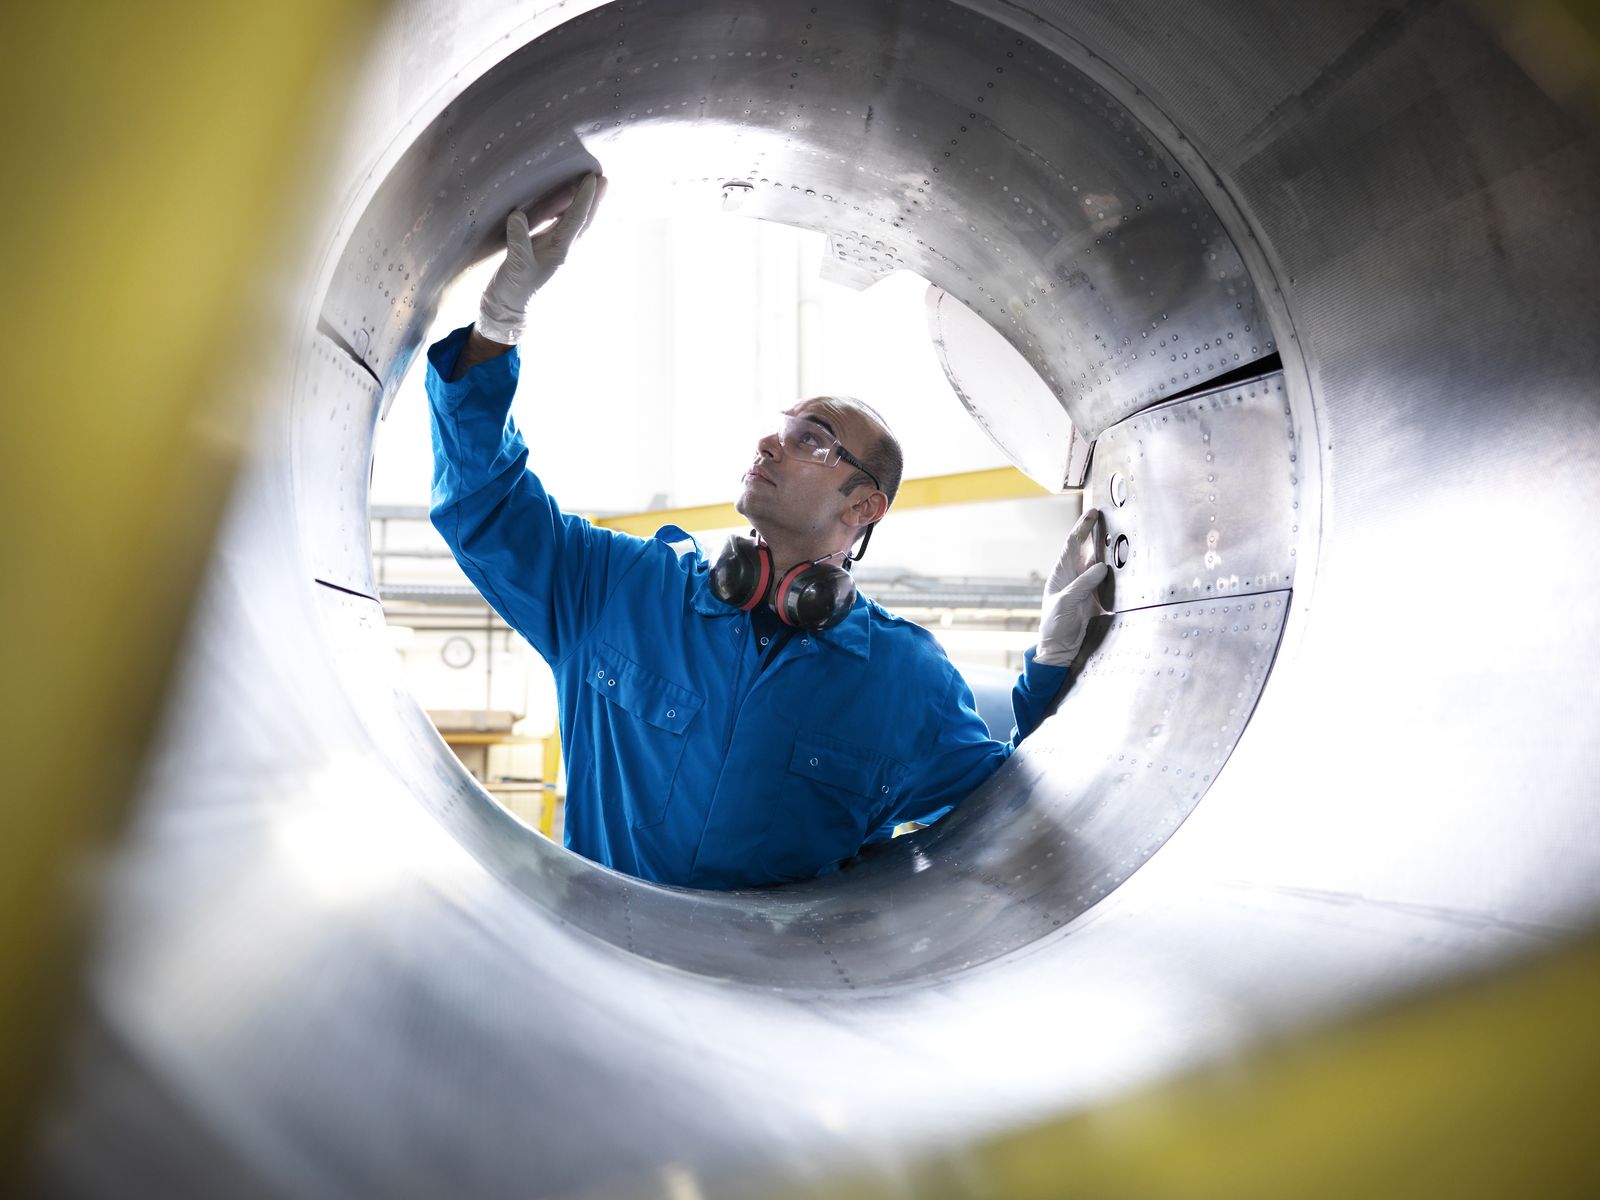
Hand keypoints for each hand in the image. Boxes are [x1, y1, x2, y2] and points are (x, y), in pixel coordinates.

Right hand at [477, 172, 604, 343]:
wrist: (509, 307)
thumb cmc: (515, 288)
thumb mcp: (516, 264)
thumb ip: (518, 240)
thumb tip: (518, 214)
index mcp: (560, 251)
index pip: (576, 220)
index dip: (584, 199)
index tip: (593, 179)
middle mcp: (563, 248)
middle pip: (583, 220)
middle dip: (594, 200)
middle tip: (604, 179)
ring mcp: (555, 248)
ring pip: (574, 222)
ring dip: (583, 204)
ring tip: (591, 186)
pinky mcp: (544, 249)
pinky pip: (560, 226)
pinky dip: (566, 212)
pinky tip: (564, 203)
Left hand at [1036, 507, 1108, 666]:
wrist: (1060, 649)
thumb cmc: (1055, 625)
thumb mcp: (1066, 603)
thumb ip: (1082, 585)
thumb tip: (1101, 567)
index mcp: (1061, 573)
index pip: (1072, 544)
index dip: (1082, 527)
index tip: (1092, 513)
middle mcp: (1074, 576)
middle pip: (1087, 549)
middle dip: (1097, 532)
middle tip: (1110, 517)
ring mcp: (1086, 586)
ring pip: (1099, 563)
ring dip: (1108, 550)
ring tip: (1120, 535)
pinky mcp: (1097, 598)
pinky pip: (1108, 580)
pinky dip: (1115, 571)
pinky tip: (1124, 563)